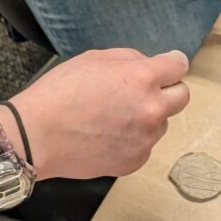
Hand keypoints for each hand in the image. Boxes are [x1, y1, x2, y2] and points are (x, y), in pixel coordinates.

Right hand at [8, 48, 190, 179]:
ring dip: (147, 118)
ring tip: (113, 117)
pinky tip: (107, 135)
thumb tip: (149, 65)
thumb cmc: (60, 93)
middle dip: (167, 91)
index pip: (179, 66)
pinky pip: (144, 145)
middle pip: (182, 97)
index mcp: (142, 79)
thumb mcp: (94, 58)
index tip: (166, 67)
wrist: (37, 135)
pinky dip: (133, 140)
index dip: (172, 64)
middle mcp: (151, 110)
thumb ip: (130, 59)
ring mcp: (145, 139)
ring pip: (161, 123)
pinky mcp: (135, 161)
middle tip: (142, 92)